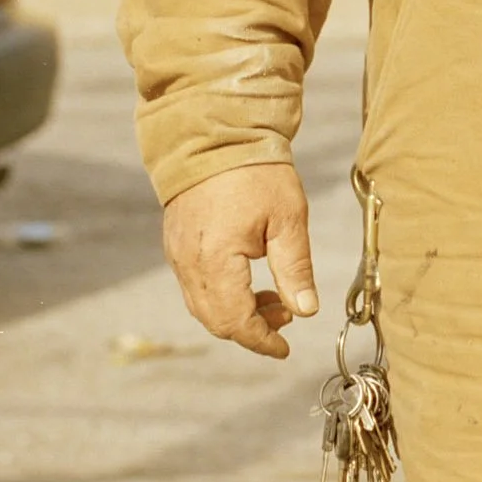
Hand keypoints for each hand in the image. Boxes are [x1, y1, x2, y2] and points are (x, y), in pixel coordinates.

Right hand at [162, 161, 320, 357]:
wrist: (216, 133)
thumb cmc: (257, 172)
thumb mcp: (288, 218)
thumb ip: (295, 269)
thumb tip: (306, 311)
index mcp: (216, 260)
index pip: (235, 321)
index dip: (261, 340)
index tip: (285, 349)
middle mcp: (188, 263)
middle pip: (215, 320)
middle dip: (251, 328)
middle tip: (286, 315)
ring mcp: (177, 254)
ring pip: (202, 305)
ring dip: (236, 312)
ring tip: (273, 297)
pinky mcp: (175, 243)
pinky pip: (194, 285)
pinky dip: (220, 294)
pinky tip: (247, 279)